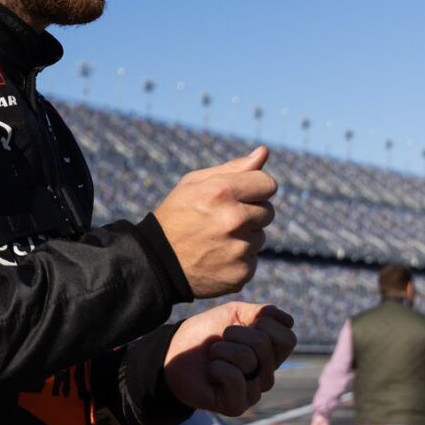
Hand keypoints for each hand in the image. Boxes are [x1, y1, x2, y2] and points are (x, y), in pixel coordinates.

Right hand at [151, 147, 276, 297]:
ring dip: (245, 237)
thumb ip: (233, 168)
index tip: (245, 195)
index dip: (257, 189)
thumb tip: (264, 152)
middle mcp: (234, 220)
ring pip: (260, 237)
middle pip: (268, 211)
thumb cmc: (177, 216)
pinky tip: (216, 258)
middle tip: (223, 220)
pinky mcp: (241, 273)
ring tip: (216, 240)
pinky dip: (238, 260)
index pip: (268, 183)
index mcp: (222, 192)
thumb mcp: (195, 184)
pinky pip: (252, 260)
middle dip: (251, 213)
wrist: (156, 263)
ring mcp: (239, 249)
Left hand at [163, 302, 296, 416]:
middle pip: (264, 345)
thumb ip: (263, 313)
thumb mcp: (234, 314)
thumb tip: (289, 321)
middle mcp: (266, 375)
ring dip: (222, 350)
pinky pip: (235, 378)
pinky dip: (217, 367)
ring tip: (213, 357)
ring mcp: (253, 392)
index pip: (288, 338)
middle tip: (221, 342)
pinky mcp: (236, 406)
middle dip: (235, 334)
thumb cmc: (206, 334)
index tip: (244, 324)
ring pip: (247, 359)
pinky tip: (211, 373)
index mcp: (271, 355)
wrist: (174, 352)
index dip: (264, 323)